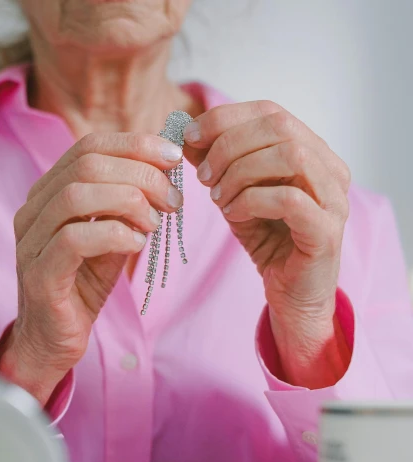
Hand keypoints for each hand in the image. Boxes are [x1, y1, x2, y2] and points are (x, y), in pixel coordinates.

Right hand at [0, 133, 184, 403]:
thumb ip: (127, 205)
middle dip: (140, 174)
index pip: (88, 147)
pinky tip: (136, 244)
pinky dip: (113, 234)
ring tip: (155, 222)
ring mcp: (31, 242)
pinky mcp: (39, 275)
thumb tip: (165, 171)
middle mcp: (32, 211)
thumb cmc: (81, 285)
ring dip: (128, 201)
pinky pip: (74, 239)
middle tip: (172, 199)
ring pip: (76, 195)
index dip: (134, 145)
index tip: (173, 158)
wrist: (53, 341)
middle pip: (85, 165)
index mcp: (47, 194)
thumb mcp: (110, 236)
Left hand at [183, 101, 351, 387]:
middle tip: (203, 176)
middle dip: (228, 146)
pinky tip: (234, 215)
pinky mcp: (326, 230)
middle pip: (279, 127)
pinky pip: (290, 199)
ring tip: (218, 198)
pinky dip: (252, 201)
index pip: (270, 111)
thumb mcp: (233, 192)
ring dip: (240, 173)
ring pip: (289, 156)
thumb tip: (186, 133)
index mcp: (310, 150)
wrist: (291, 292)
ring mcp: (334, 198)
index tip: (190, 138)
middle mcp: (330, 167)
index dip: (225, 118)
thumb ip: (215, 162)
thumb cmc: (267, 237)